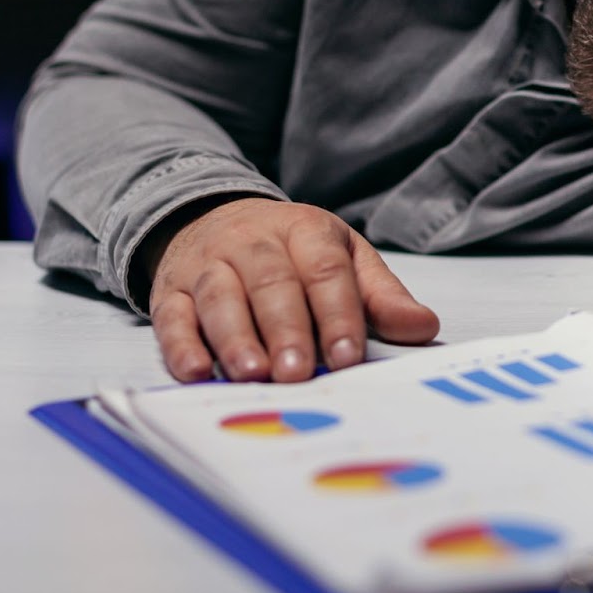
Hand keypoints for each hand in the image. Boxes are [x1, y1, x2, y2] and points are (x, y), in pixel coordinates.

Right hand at [144, 198, 439, 382]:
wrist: (213, 217)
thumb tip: (423, 328)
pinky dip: (180, 345)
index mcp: (305, 230)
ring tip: (253, 374)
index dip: (337, 313)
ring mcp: (208, 265)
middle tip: (298, 372)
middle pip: (271, 283)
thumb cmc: (292, 251)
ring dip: (235, 337)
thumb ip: (381, 296)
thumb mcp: (344, 258)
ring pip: (219, 297)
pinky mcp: (169, 290)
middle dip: (286, 329)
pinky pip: (171, 316)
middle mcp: (253, 242)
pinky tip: (194, 371)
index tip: (347, 355)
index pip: (324, 269)